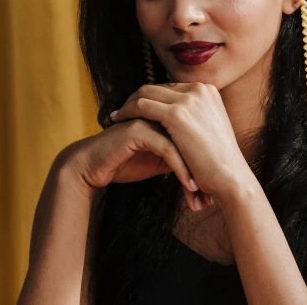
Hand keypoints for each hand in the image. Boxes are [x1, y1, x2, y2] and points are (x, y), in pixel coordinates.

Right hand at [65, 118, 205, 210]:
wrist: (91, 167)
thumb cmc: (124, 163)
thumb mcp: (158, 161)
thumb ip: (178, 155)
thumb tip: (203, 167)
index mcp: (166, 115)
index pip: (195, 134)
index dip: (206, 161)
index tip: (215, 187)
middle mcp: (159, 113)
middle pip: (192, 137)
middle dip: (204, 168)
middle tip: (212, 193)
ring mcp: (148, 119)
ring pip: (182, 143)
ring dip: (196, 170)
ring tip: (204, 193)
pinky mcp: (138, 130)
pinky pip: (167, 149)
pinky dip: (181, 169)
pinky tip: (190, 186)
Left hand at [110, 82, 250, 202]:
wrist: (231, 177)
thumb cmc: (220, 162)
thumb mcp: (209, 129)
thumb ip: (194, 117)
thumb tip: (174, 119)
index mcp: (208, 90)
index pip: (170, 87)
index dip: (152, 97)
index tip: (137, 107)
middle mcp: (199, 89)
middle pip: (157, 86)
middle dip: (137, 97)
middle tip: (122, 110)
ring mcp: (189, 99)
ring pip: (146, 92)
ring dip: (129, 103)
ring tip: (117, 116)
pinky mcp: (177, 113)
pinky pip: (142, 106)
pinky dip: (127, 111)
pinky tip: (118, 121)